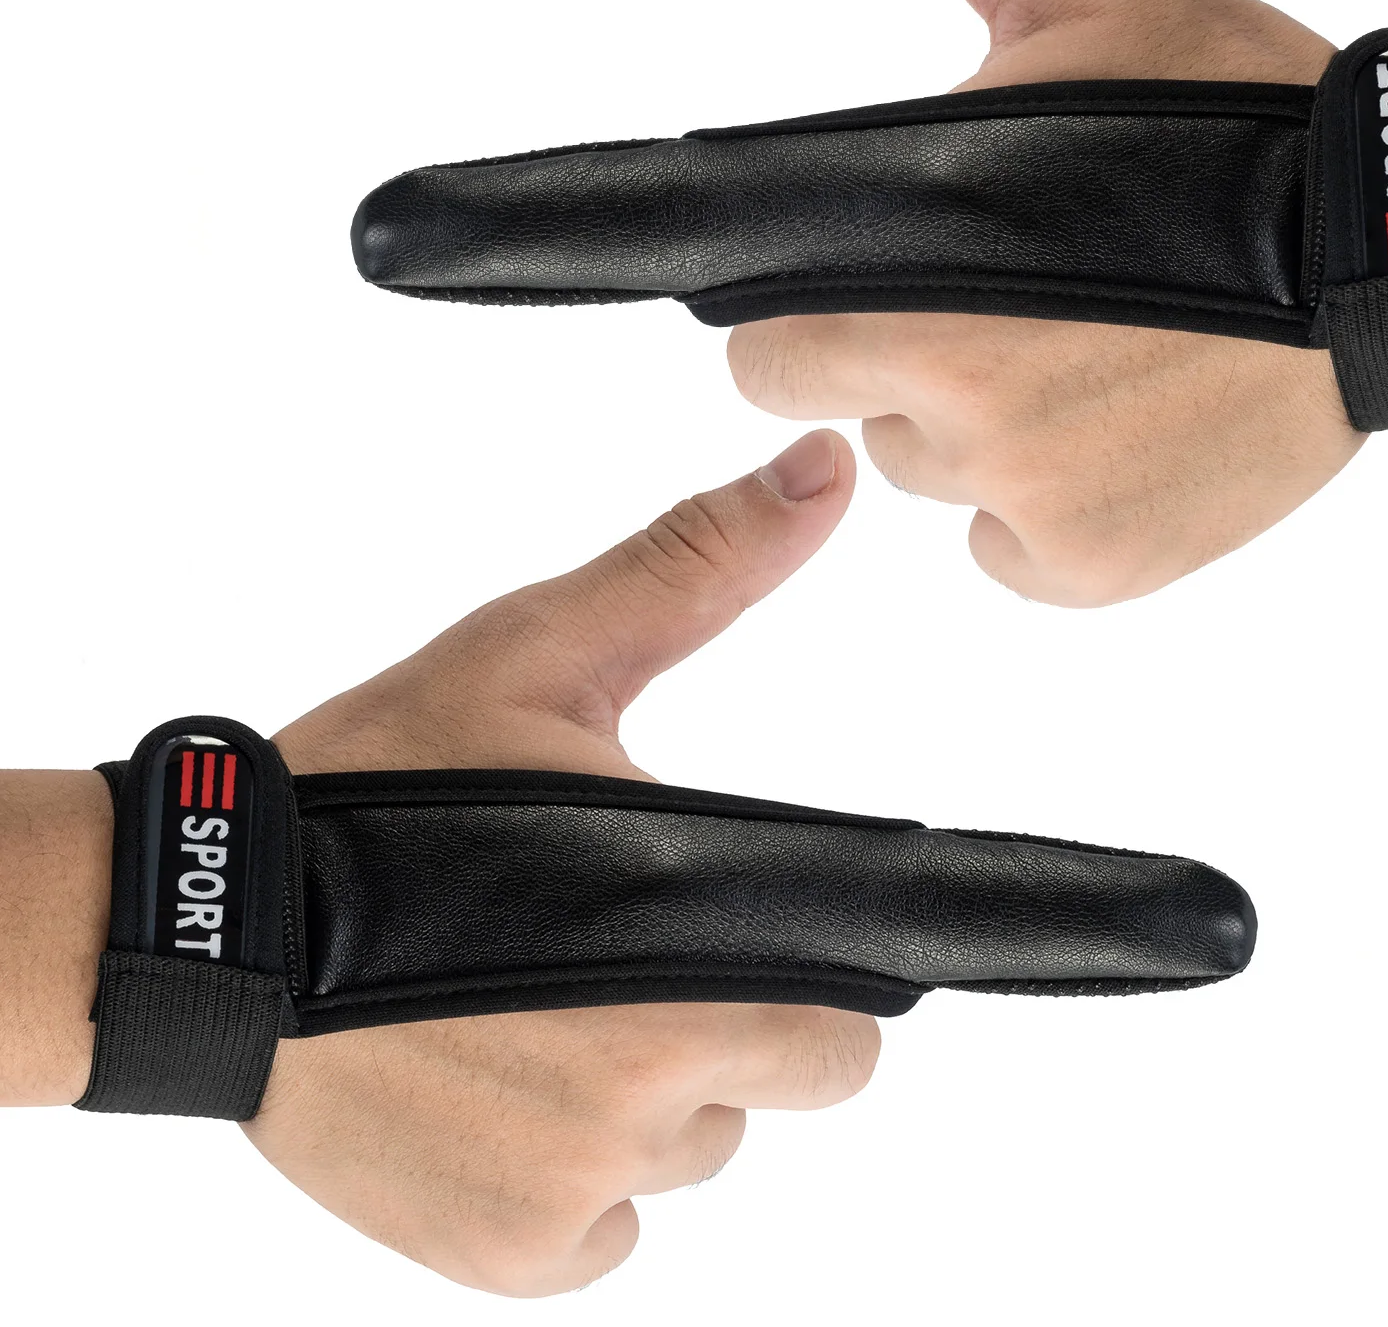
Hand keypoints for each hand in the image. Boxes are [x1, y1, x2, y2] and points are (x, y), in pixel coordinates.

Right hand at [250, 430, 879, 1296]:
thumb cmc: (378, 786)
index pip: (854, 1016)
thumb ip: (699, 567)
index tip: (741, 922)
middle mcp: (650, 1093)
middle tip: (627, 952)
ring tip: (545, 1006)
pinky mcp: (506, 1254)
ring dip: (651, 1094)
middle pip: (786, 1083)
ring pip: (695, 1152)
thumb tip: (823, 466)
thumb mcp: (543, 654)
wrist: (207, 924)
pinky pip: (607, 1231)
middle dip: (740, 1023)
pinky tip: (504, 1086)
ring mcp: (576, 1188)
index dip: (811, 967)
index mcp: (691, 954)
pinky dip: (576, 1177)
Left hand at [727, 0, 1360, 605]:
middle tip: (998, 305)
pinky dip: (1041, 509)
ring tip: (1079, 353)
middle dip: (890, 362)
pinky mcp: (1096, 568)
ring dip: (979, 429)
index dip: (806, 314)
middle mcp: (960, 417)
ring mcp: (1033, 505)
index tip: (877, 279)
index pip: (761, 353)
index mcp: (917, 291)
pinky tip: (1111, 431)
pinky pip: (1008, 554)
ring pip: (935, 480)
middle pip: (846, 415)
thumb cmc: (1231, 110)